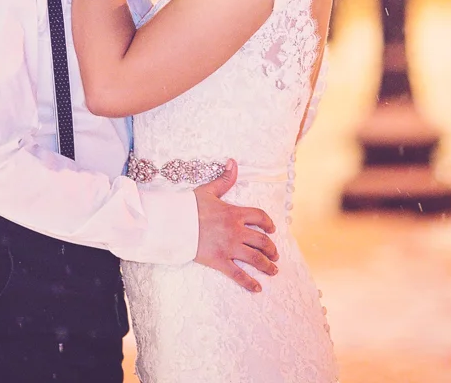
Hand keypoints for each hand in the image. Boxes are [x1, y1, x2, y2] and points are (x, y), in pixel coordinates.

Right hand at [194, 160, 277, 292]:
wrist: (174, 222)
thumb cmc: (190, 206)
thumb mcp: (209, 190)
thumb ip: (224, 179)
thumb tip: (233, 162)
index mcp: (234, 213)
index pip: (259, 217)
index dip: (269, 223)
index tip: (272, 229)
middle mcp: (236, 230)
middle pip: (262, 240)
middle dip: (271, 249)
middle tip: (275, 254)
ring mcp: (229, 247)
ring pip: (255, 258)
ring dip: (267, 265)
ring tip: (273, 270)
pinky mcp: (220, 261)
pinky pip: (238, 274)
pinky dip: (249, 283)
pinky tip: (257, 288)